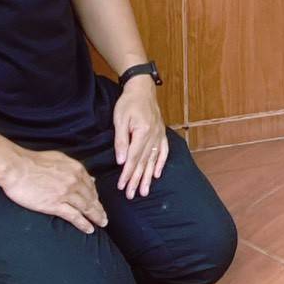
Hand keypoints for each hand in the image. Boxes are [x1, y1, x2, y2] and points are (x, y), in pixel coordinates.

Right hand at [0, 148, 106, 232]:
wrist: (17, 168)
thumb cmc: (34, 161)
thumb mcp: (60, 159)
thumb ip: (75, 169)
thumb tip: (89, 178)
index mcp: (76, 169)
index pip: (91, 186)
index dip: (96, 196)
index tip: (98, 203)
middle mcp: (74, 181)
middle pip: (91, 198)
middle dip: (99, 209)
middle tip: (105, 218)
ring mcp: (66, 194)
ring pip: (86, 207)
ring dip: (95, 217)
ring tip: (101, 223)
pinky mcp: (55, 205)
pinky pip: (74, 216)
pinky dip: (83, 223)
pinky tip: (89, 229)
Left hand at [113, 76, 168, 199]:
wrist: (142, 88)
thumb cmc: (128, 103)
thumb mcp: (120, 120)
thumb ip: (121, 141)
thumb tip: (121, 161)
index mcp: (143, 132)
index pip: (133, 158)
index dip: (127, 174)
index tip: (122, 186)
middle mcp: (154, 135)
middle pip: (144, 162)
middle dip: (137, 180)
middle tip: (131, 195)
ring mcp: (159, 134)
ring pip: (153, 160)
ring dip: (148, 177)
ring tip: (144, 191)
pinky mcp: (161, 133)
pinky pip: (163, 151)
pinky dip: (161, 163)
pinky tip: (157, 174)